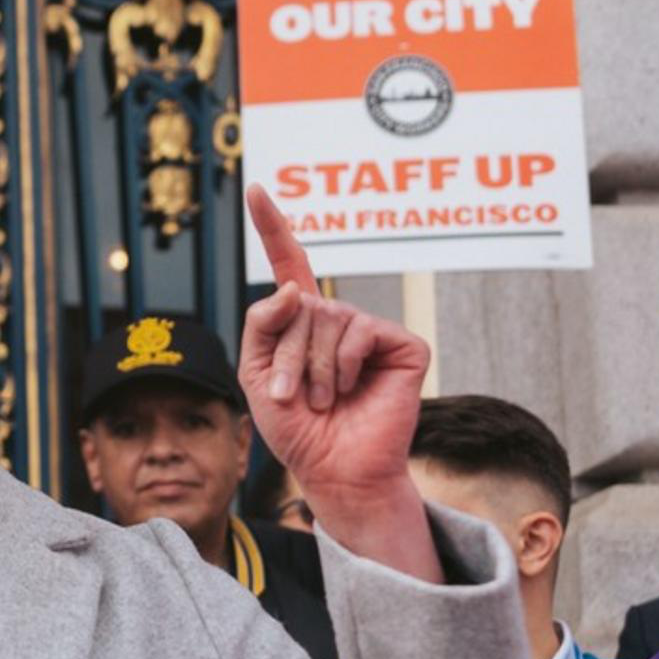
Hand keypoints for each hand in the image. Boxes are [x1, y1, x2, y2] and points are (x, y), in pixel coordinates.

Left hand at [238, 185, 440, 584]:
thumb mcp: (256, 374)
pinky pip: (363, 332)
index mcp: (302, 323)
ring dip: (314, 367)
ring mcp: (371, 330)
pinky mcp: (402, 345)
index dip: (273, 227)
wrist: (334, 470)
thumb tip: (293, 289)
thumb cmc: (297, 428)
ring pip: (328, 319)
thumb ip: (262, 325)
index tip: (257, 188)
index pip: (289, 265)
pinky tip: (354, 389)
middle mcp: (338, 319)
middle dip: (288, 355)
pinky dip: (348, 365)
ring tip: (325, 400)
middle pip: (300, 305)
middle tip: (296, 397)